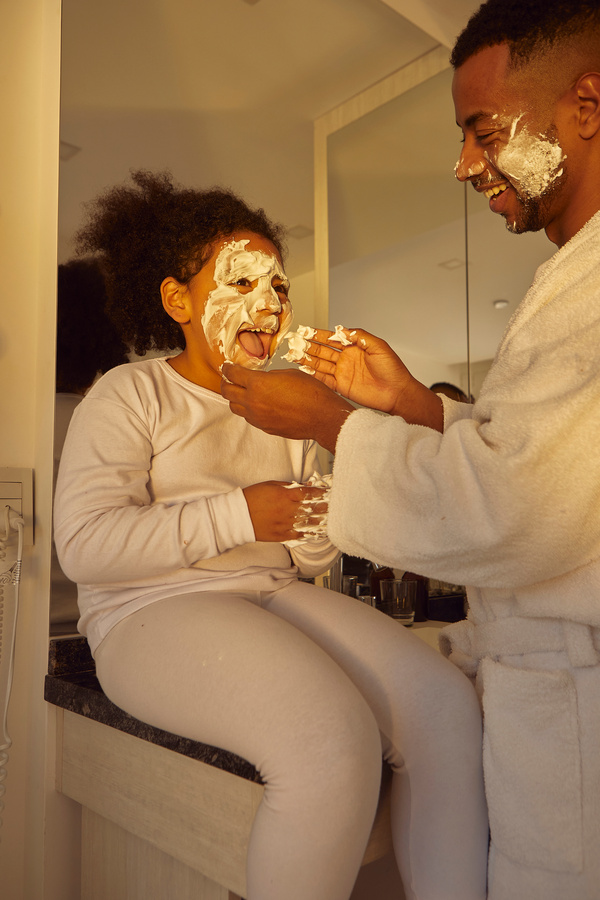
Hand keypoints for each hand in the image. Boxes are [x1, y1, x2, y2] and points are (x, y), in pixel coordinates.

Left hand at [221, 365, 353, 451]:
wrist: (322, 417)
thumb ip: (269, 376)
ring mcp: (257, 417)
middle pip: (227, 392)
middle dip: (226, 383)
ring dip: (235, 399)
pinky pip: (249, 418)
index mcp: (258, 383)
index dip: (228, 368)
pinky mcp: (264, 427)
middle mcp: (253, 401)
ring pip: (235, 407)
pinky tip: (256, 405)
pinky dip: (248, 410)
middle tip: (229, 379)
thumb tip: (261, 378)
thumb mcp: (288, 374)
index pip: (232, 374)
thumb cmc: (311, 393)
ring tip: (241, 393)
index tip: (227, 367)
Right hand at [243, 481, 327, 541]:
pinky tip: (317, 532)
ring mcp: (285, 524)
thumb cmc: (253, 497)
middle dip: (325, 507)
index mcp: (285, 495)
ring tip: (329, 519)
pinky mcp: (281, 535)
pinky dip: (309, 533)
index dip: (321, 493)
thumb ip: (290, 486)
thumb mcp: (271, 485)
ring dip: (320, 521)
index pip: (309, 493)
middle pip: (313, 509)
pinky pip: (299, 535)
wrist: (238, 516)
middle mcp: (288, 510)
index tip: (328, 492)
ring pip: (309, 523)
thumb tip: (306, 485)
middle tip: (333, 506)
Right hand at [292, 327, 442, 430]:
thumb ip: (360, 337)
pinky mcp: (341, 387)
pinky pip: (324, 380)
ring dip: (307, 359)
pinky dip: (313, 375)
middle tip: (294, 342)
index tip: (305, 331)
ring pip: (320, 364)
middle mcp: (346, 359)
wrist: (397, 393)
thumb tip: (342, 329)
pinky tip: (303, 370)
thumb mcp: (379, 347)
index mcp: (354, 347)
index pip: (332, 338)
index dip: (318, 334)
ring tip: (293, 355)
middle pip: (322, 351)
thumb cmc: (393, 370)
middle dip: (308, 346)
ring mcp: (342, 373)